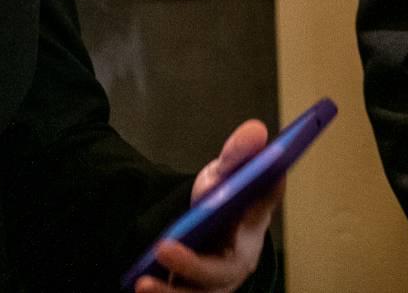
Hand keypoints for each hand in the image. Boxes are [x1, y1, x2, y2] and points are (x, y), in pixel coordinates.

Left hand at [133, 119, 279, 292]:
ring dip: (171, 292)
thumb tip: (256, 131)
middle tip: (163, 247)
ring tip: (143, 282)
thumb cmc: (223, 198)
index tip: (262, 180)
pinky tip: (142, 285)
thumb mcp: (224, 171)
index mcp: (254, 225)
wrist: (205, 225)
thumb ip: (237, 153)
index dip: (264, 197)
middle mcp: (239, 261)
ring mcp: (216, 285)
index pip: (262, 209)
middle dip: (193, 265)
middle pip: (222, 272)